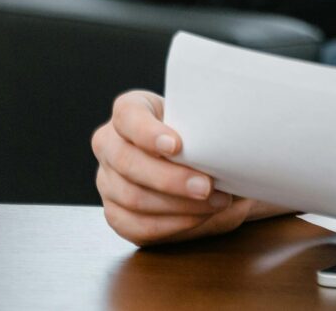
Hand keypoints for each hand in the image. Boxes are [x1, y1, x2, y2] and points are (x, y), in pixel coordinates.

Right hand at [92, 90, 266, 245]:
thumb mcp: (203, 122)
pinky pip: (137, 225)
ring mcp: (107, 180)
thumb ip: (204, 127)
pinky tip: (199, 217)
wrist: (203, 165)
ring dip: (178, 205)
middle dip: (170, 178)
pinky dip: (172, 224)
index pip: (127, 115)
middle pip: (127, 162)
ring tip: (215, 202)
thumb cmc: (202, 135)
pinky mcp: (115, 213)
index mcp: (129, 111)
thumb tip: (228, 141)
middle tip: (206, 186)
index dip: (147, 132)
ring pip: (132, 197)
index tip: (177, 146)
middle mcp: (110, 144)